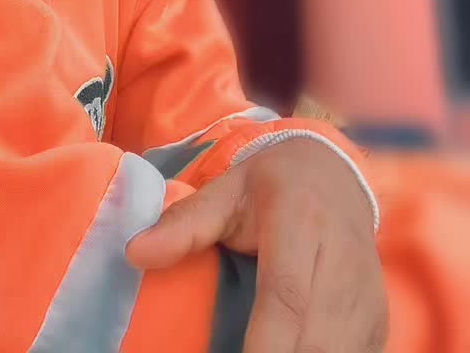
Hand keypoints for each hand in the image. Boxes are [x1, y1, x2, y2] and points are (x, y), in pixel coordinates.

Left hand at [125, 138, 387, 351]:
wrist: (335, 177)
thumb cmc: (271, 187)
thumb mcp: (226, 190)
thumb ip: (184, 223)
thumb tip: (134, 253)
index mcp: (301, 221)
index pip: (287, 295)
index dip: (265, 343)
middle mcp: (344, 260)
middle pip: (318, 339)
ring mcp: (367, 295)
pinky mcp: (378, 321)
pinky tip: (287, 352)